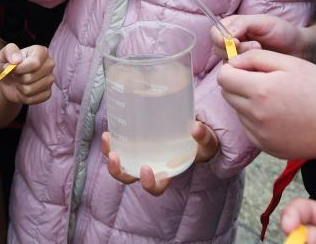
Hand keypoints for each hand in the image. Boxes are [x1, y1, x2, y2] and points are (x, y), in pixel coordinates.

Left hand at [0, 44, 54, 104]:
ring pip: (31, 89)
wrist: (9, 81)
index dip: (20, 69)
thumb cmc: (8, 64)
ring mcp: (50, 79)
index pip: (34, 63)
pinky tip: (23, 90)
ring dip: (20, 88)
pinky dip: (24, 97)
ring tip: (19, 82)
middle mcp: (49, 64)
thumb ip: (9, 51)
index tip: (12, 69)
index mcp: (41, 51)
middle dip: (19, 78)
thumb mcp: (4, 54)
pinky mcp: (48, 93)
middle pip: (31, 77)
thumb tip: (16, 60)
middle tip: (16, 75)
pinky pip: (34, 99)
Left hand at [101, 121, 218, 195]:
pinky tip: (109, 130)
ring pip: (120, 162)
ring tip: (107, 139)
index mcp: (167, 173)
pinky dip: (113, 140)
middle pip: (129, 177)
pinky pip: (119, 146)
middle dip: (119, 171)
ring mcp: (140, 156)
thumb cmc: (200, 142)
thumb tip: (196, 128)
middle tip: (116, 157)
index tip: (146, 169)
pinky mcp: (135, 143)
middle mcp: (150, 167)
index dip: (149, 183)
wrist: (194, 130)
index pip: (156, 187)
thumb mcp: (207, 142)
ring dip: (110, 154)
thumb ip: (204, 137)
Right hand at [211, 15, 315, 63]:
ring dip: (243, 60)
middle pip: (218, 49)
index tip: (235, 40)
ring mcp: (238, 59)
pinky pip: (237, 75)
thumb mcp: (264, 22)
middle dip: (236, 49)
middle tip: (257, 46)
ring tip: (261, 55)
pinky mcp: (245, 73)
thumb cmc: (282, 32)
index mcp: (233, 27)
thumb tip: (227, 35)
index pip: (215, 33)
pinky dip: (248, 71)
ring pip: (227, 64)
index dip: (221, 38)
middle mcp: (232, 43)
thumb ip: (243, 24)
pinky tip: (260, 67)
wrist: (299, 50)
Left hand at [217, 50, 315, 160]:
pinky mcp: (266, 147)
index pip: (223, 77)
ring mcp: (259, 134)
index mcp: (260, 91)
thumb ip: (256, 58)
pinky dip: (257, 120)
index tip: (250, 67)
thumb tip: (233, 62)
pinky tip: (281, 115)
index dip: (234, 68)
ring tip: (278, 99)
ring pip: (238, 111)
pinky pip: (249, 128)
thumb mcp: (290, 63)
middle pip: (227, 94)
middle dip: (239, 84)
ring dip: (249, 102)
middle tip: (266, 81)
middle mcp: (255, 115)